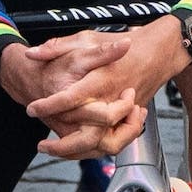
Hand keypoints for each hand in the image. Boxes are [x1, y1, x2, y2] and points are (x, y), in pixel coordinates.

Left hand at [18, 20, 190, 157]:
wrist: (160, 51)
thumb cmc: (125, 43)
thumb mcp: (88, 38)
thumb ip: (58, 47)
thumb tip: (32, 54)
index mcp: (101, 79)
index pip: (72, 98)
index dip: (50, 106)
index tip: (32, 109)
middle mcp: (113, 100)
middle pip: (90, 133)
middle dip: (64, 145)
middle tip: (42, 145)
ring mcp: (124, 113)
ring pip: (103, 144)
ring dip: (78, 152)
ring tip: (54, 150)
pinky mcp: (130, 120)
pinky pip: (113, 142)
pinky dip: (94, 149)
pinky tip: (75, 147)